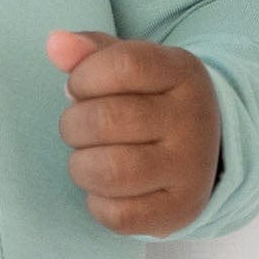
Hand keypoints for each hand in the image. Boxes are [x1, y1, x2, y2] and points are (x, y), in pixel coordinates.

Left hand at [45, 30, 220, 235]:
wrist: (203, 152)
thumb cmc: (150, 103)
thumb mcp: (130, 69)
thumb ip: (91, 53)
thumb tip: (55, 43)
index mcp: (183, 73)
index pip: (124, 64)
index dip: (84, 77)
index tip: (79, 87)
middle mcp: (194, 119)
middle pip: (109, 120)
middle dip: (74, 126)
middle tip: (77, 129)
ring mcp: (191, 169)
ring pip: (113, 171)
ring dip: (81, 167)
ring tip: (87, 159)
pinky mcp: (181, 210)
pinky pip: (119, 215)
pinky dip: (97, 203)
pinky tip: (104, 189)